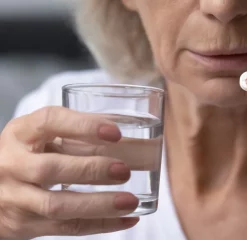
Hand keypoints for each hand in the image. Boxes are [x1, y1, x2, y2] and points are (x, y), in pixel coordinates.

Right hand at [0, 107, 138, 238]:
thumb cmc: (26, 155)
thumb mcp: (40, 137)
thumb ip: (75, 135)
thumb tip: (126, 138)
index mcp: (20, 133)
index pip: (49, 122)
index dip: (83, 126)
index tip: (115, 133)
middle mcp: (12, 164)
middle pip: (51, 170)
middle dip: (91, 170)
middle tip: (124, 171)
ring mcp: (14, 198)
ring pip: (57, 206)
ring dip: (99, 205)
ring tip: (130, 201)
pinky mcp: (23, 225)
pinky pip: (65, 228)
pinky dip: (100, 225)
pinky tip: (127, 219)